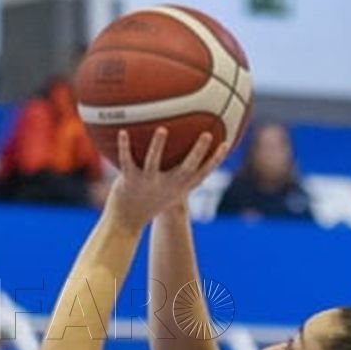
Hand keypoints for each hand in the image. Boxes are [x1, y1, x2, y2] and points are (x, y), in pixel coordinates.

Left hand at [107, 128, 228, 228]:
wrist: (127, 220)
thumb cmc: (150, 200)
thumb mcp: (168, 190)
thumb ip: (179, 173)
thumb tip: (187, 151)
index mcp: (178, 187)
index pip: (202, 174)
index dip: (216, 160)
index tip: (227, 144)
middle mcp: (166, 184)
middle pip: (186, 168)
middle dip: (198, 152)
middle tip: (208, 134)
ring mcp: (147, 182)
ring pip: (153, 163)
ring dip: (158, 146)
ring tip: (162, 129)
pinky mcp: (129, 181)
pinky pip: (126, 161)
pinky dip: (124, 147)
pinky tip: (123, 131)